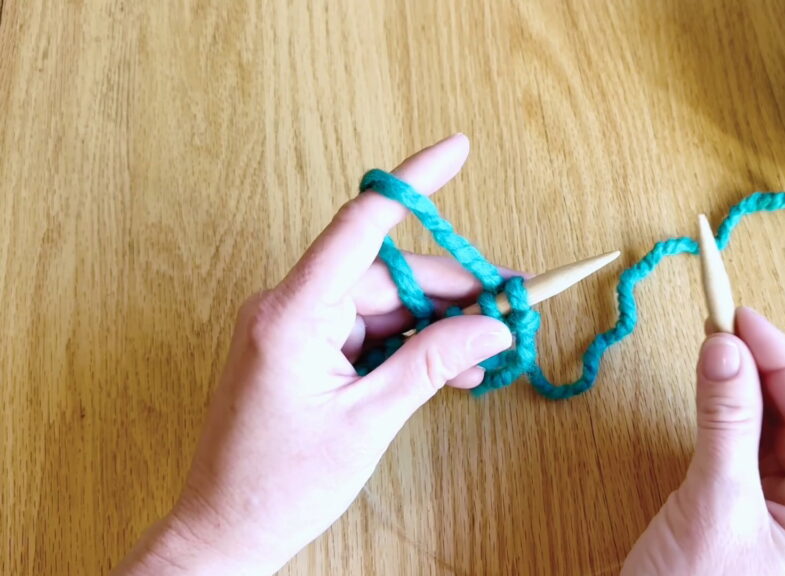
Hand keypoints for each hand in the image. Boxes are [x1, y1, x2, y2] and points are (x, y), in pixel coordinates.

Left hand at [114, 134, 514, 574]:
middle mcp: (289, 307)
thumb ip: (432, 363)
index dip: (414, 182)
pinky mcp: (300, 350)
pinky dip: (405, 346)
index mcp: (295, 313)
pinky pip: (364, 331)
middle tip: (506, 310)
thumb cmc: (280, 484)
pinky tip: (447, 369)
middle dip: (450, 292)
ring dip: (432, 326)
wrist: (225, 533)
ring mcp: (293, 328)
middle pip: (387, 274)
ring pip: (381, 305)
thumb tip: (490, 327)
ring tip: (484, 354)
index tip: (457, 149)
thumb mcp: (370, 421)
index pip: (362, 225)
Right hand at [622, 307, 784, 574]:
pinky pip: (738, 450)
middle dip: (760, 368)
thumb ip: (723, 424)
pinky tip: (711, 382)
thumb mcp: (714, 505)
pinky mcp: (735, 513)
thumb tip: (725, 347)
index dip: (782, 363)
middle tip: (723, 317)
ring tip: (715, 338)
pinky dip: (722, 414)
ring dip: (740, 386)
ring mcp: (774, 516)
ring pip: (765, 432)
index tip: (744, 318)